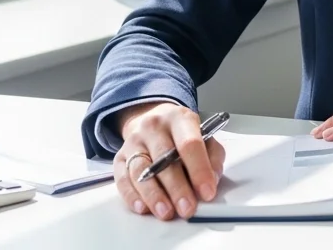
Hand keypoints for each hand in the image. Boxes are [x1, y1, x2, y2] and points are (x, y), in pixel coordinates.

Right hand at [112, 101, 225, 220]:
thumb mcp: (203, 134)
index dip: (199, 169)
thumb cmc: (181, 133)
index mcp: (179, 118)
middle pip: (164, 159)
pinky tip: (143, 208)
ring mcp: (134, 141)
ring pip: (141, 170)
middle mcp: (154, 127)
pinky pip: (122, 179)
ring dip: (154, 196)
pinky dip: (132, 196)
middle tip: (187, 208)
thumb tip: (212, 180)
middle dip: (177, 188)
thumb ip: (212, 155)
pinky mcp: (120, 157)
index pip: (189, 143)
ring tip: (167, 212)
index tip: (207, 192)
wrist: (153, 120)